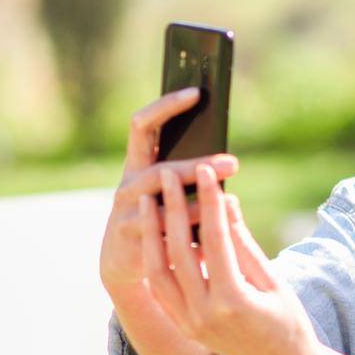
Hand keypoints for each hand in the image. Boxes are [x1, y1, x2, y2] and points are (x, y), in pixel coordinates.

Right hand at [100, 87, 238, 292]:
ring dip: (196, 203)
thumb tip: (230, 158)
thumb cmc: (156, 217)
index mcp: (138, 164)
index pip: (143, 125)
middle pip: (161, 169)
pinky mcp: (130, 239)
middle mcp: (128, 184)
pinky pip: (162, 235)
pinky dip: (189, 234)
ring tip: (228, 200)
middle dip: (197, 166)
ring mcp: (126, 211)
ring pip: (161, 204)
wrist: (122, 262)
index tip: (196, 93)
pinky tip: (212, 236)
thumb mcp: (168, 191)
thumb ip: (191, 174)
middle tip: (232, 163)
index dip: (166, 106)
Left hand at [138, 161, 324, 354]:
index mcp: (233, 300)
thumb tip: (225, 202)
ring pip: (159, 270)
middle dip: (171, 210)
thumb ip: (243, 242)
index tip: (204, 172)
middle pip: (178, 252)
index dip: (208, 202)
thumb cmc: (287, 319)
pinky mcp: (182, 325)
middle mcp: (203, 314)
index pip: (214, 240)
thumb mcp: (273, 279)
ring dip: (152, 233)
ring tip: (149, 199)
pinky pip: (160, 287)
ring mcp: (188, 322)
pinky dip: (155, 257)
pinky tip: (154, 232)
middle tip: (169, 175)